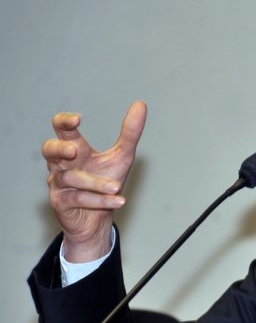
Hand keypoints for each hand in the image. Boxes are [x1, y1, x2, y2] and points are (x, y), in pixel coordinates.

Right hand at [42, 101, 146, 261]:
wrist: (98, 218)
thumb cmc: (106, 182)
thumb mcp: (122, 156)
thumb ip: (130, 132)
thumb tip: (141, 104)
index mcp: (75, 149)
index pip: (62, 129)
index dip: (64, 122)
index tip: (78, 120)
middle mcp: (63, 164)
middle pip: (48, 149)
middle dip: (58, 148)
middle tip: (74, 150)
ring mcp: (59, 184)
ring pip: (70, 178)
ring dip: (95, 182)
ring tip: (117, 186)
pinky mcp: (61, 203)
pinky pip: (78, 199)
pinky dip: (100, 200)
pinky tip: (119, 200)